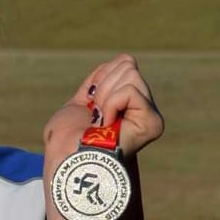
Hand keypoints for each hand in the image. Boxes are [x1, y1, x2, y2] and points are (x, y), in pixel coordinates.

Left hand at [43, 53, 163, 161]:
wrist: (67, 158)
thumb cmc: (66, 137)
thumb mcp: (82, 99)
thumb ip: (102, 80)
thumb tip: (127, 60)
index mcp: (128, 103)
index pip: (125, 62)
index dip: (99, 78)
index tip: (90, 104)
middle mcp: (144, 109)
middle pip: (128, 65)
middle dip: (102, 87)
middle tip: (95, 115)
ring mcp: (150, 116)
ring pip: (130, 73)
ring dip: (104, 96)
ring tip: (100, 121)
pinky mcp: (152, 123)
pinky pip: (130, 91)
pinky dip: (111, 103)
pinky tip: (106, 124)